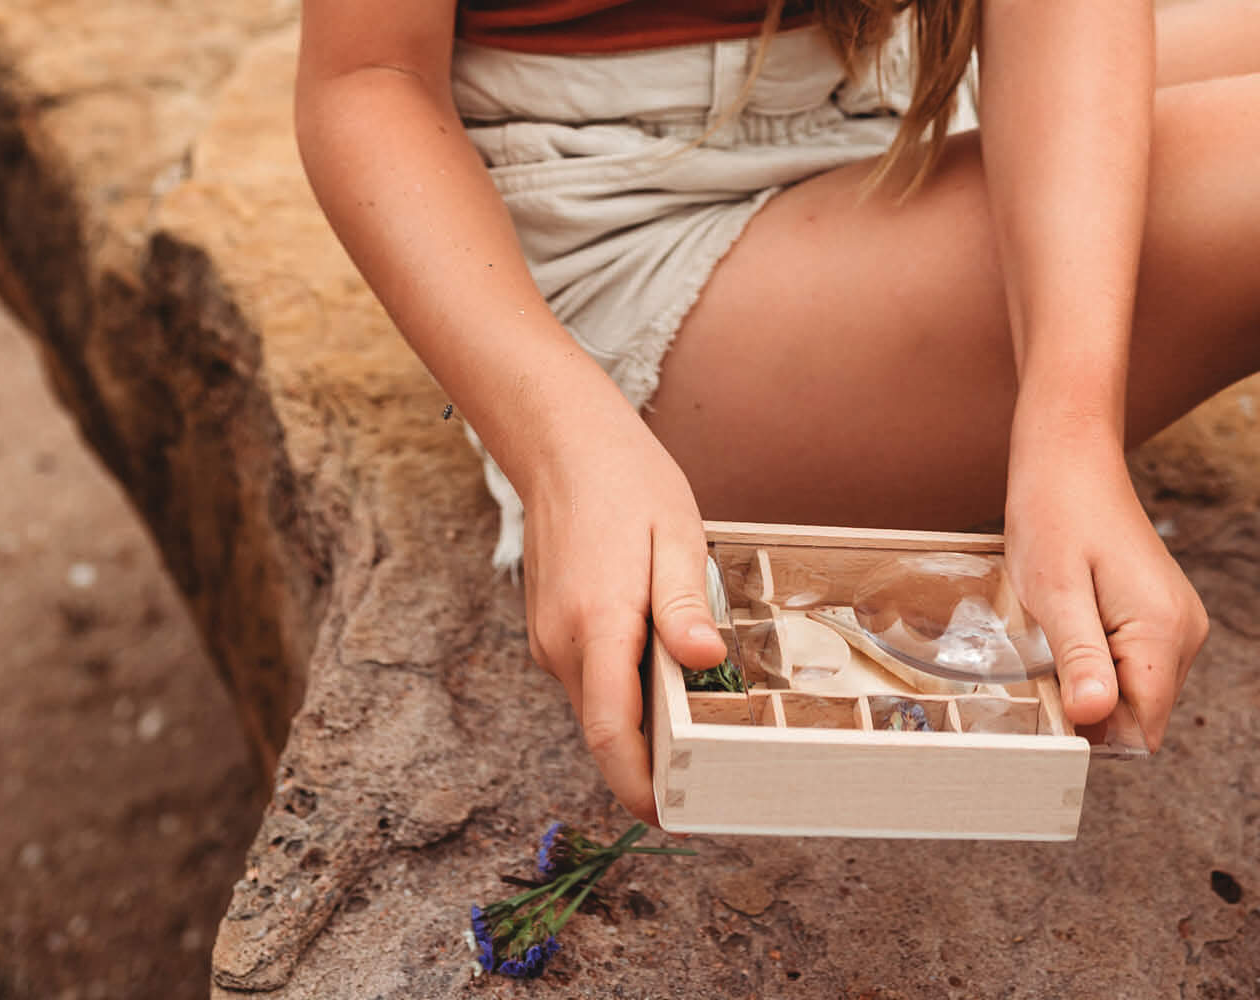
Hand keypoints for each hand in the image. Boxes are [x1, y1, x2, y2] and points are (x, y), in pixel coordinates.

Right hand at [517, 399, 728, 821]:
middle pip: (606, 730)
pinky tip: (659, 658)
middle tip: (710, 768)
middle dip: (650, 760)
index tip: (673, 817)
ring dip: (639, 718)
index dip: (640, 788)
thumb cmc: (626, 482)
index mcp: (598, 625)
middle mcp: (562, 643)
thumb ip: (686, 604)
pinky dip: (623, 685)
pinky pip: (590, 676)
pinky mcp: (549, 628)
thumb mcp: (676, 535)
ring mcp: (549, 638)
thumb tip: (706, 661)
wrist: (561, 442)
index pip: (611, 735)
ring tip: (694, 707)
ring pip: (597, 704)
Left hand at [1003, 443, 1207, 753]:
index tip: (1050, 700)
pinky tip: (1073, 620)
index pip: (1139, 730)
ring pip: (1135, 691)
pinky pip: (1134, 663)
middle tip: (1046, 656)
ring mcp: (1179, 622)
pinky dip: (1100, 658)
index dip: (1093, 732)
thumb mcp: (1054, 590)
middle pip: (1139, 715)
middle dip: (1091, 703)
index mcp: (1164, 631)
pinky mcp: (1164, 614)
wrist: (1070, 458)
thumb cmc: (1055, 514)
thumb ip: (1080, 657)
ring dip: (1092, 678)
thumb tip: (1094, 720)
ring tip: (1058, 630)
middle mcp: (1186, 633)